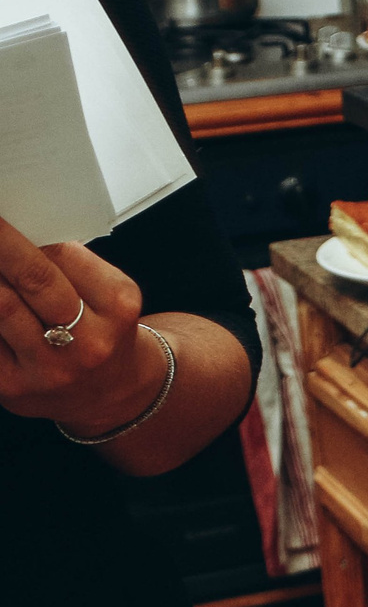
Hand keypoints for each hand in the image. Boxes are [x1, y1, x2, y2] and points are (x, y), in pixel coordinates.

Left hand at [0, 216, 157, 435]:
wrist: (110, 392)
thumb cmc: (104, 332)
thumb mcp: (108, 293)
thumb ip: (69, 265)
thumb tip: (15, 235)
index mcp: (117, 305)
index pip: (62, 254)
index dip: (22, 232)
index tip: (2, 215)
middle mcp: (88, 341)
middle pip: (33, 280)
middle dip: (0, 245)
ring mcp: (50, 368)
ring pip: (1, 308)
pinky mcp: (14, 386)